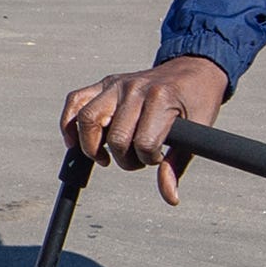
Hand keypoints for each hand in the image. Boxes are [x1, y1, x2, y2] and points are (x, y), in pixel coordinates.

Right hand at [61, 56, 229, 203]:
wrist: (194, 69)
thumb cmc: (196, 101)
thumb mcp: (197, 132)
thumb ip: (176, 165)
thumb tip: (170, 197)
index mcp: (160, 99)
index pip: (143, 143)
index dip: (149, 159)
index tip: (157, 157)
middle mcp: (135, 88)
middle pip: (115, 137)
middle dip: (124, 159)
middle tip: (135, 159)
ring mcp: (117, 83)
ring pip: (87, 119)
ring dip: (91, 146)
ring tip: (103, 157)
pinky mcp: (106, 83)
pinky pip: (75, 100)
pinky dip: (68, 123)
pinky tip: (74, 141)